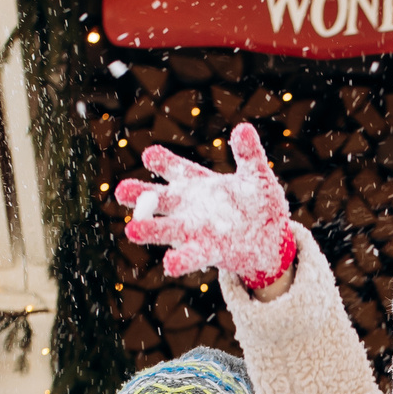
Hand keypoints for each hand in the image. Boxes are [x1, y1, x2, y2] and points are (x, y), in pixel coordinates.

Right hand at [115, 121, 296, 289]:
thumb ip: (249, 154)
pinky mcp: (210, 251)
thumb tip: (243, 129)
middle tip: (121, 191)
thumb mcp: (256, 175)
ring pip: (169, 228)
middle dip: (141, 196)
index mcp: (199, 184)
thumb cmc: (258, 204)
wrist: (271, 239)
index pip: (178, 170)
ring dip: (151, 229)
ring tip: (132, 231)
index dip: (164, 162)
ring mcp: (197, 230)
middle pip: (161, 199)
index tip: (150, 155)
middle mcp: (191, 207)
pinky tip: (170, 264)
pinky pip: (192, 255)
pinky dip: (181, 260)